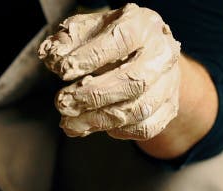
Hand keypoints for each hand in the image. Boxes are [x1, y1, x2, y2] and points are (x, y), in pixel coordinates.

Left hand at [38, 3, 180, 140]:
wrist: (145, 54)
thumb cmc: (110, 40)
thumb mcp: (89, 30)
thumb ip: (69, 40)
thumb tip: (53, 57)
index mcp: (143, 25)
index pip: (121, 40)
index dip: (90, 57)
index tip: (62, 70)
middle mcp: (162, 53)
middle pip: (134, 81)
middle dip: (92, 96)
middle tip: (62, 103)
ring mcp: (169, 83)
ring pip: (139, 110)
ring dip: (98, 120)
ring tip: (69, 123)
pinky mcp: (169, 107)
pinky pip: (146, 127)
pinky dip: (119, 131)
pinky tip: (95, 125)